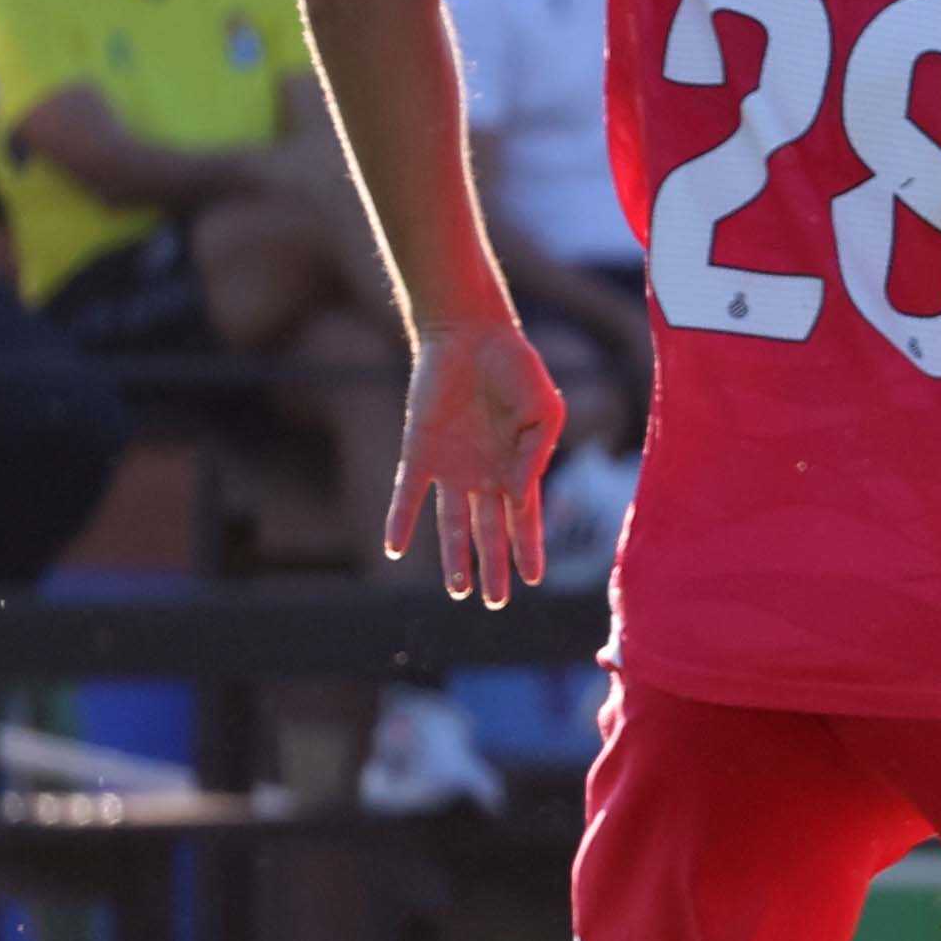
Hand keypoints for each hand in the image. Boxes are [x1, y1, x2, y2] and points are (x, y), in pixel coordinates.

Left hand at [386, 318, 570, 605]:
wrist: (470, 336)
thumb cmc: (516, 368)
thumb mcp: (545, 410)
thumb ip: (536, 452)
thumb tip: (518, 494)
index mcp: (517, 466)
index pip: (524, 519)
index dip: (529, 549)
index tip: (533, 579)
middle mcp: (483, 474)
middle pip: (488, 532)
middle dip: (493, 568)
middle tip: (496, 603)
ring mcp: (450, 466)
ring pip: (450, 524)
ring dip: (453, 558)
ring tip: (457, 591)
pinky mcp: (419, 452)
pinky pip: (408, 494)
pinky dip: (401, 521)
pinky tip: (395, 548)